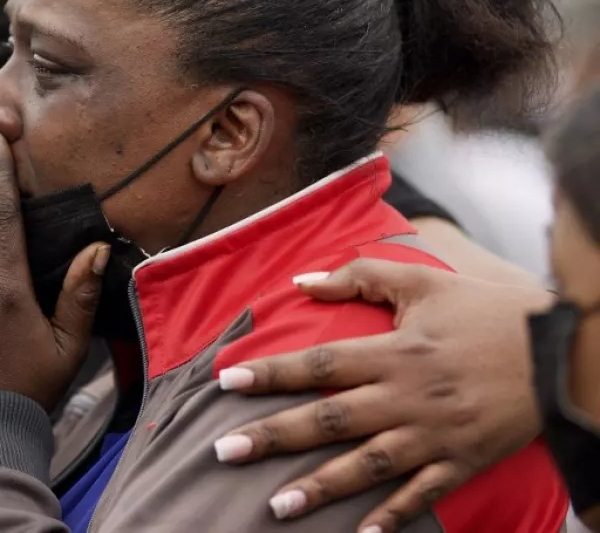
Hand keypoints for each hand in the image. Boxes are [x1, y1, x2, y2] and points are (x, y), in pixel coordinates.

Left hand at [213, 260, 552, 532]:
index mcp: (393, 353)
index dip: (271, 373)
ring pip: (366, 467)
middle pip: (329, 421)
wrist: (561, 351)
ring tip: (275, 508)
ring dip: (319, 488)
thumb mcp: (421, 281)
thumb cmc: (484, 312)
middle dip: (273, 437)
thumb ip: (359, 278)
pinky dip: (391, 517)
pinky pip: (422, 496)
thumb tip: (300, 282)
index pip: (319, 364)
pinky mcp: (462, 462)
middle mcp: (406, 398)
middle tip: (224, 452)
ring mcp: (433, 436)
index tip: (227, 382)